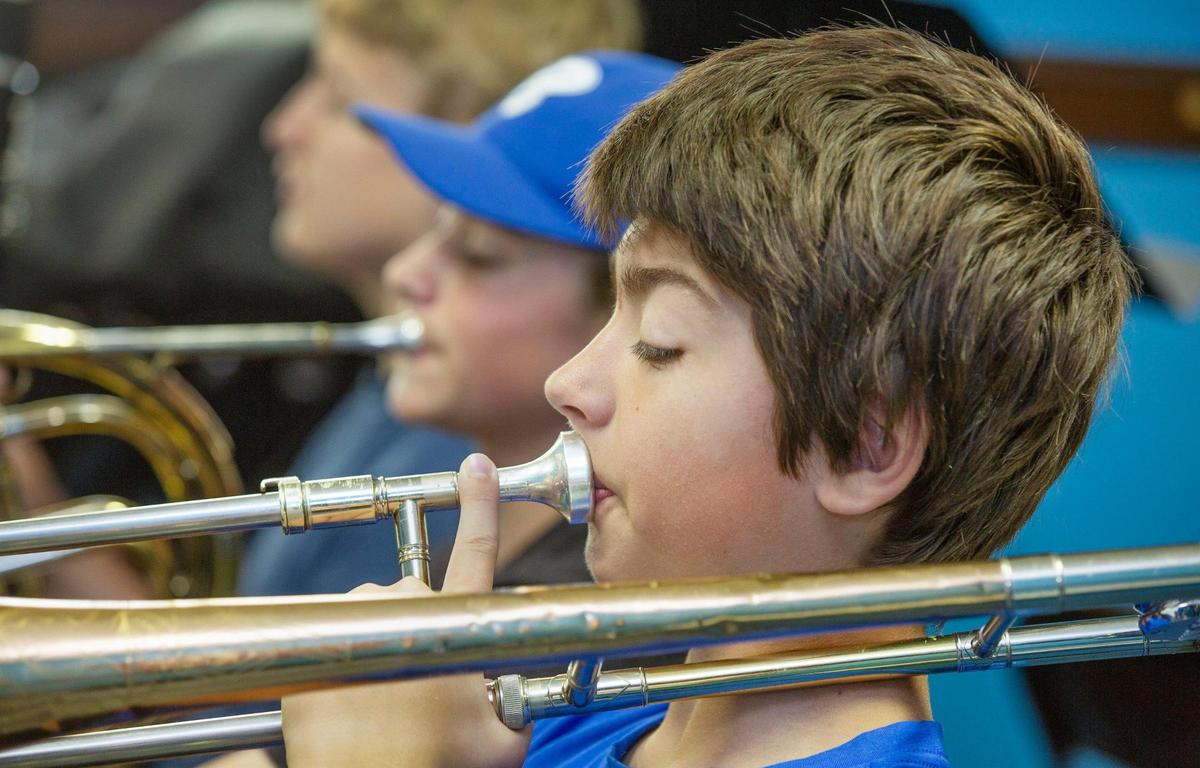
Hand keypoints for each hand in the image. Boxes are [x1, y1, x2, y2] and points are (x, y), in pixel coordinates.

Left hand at [281, 454, 531, 767]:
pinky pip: (335, 635)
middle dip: (420, 630)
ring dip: (380, 645)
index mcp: (460, 619)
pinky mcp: (313, 636)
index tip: (477, 466)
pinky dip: (343, 661)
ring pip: (372, 614)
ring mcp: (356, 615)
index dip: (482, 502)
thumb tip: (514, 688)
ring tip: (380, 701)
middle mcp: (406, 603)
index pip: (478, 548)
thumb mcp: (506, 735)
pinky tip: (351, 703)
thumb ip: (518, 696)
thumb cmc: (439, 767)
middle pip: (417, 593)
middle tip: (420, 688)